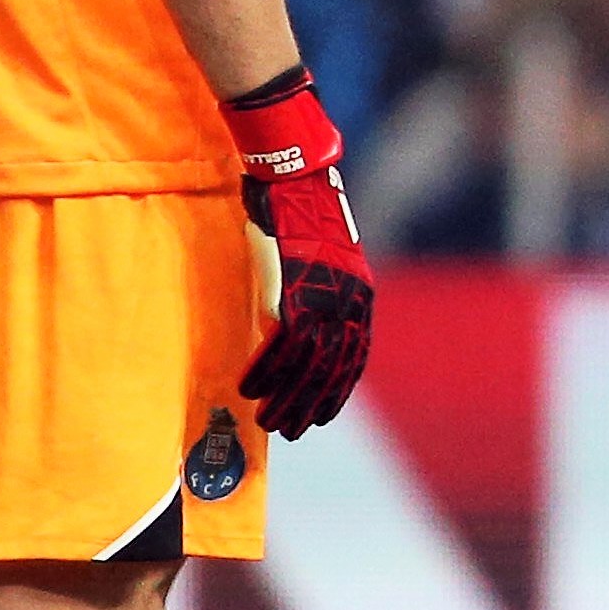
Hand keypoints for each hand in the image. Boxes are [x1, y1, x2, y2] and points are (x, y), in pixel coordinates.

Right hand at [224, 66, 373, 440]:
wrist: (293, 177)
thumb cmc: (300, 215)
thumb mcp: (318, 260)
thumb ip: (313, 296)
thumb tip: (290, 331)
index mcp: (361, 297)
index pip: (355, 358)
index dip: (339, 390)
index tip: (324, 417)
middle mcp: (349, 302)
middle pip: (332, 369)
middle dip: (310, 404)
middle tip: (292, 432)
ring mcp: (323, 298)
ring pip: (307, 365)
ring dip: (285, 398)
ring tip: (268, 422)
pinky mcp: (294, 292)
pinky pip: (280, 345)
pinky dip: (264, 371)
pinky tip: (247, 390)